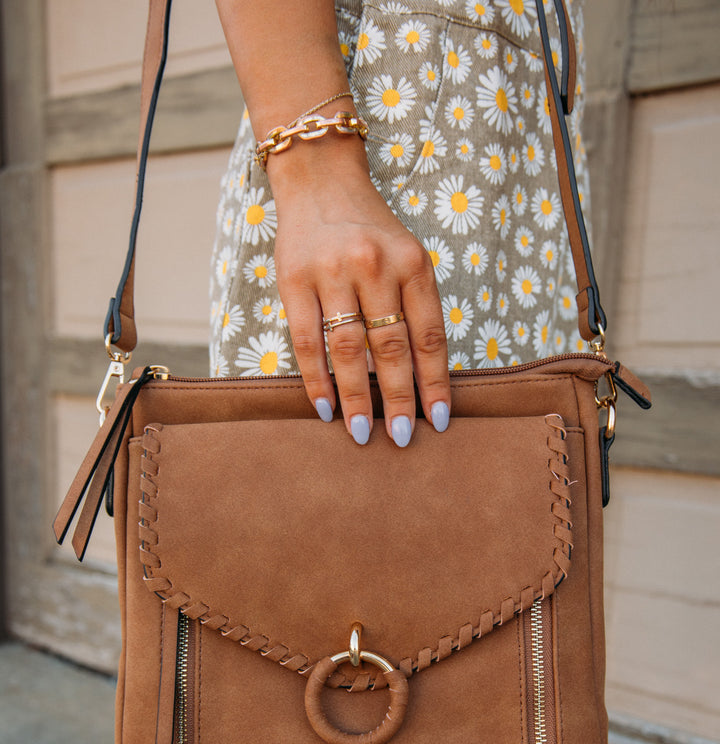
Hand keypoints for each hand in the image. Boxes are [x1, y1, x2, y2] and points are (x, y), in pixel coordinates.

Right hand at [269, 139, 449, 445]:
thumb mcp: (405, 256)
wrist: (320, 178)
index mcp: (412, 263)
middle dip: (398, 397)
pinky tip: (325, 407)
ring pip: (348, 349)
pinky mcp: (294, 280)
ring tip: (361, 432)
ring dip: (356, 396)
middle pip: (390, 347)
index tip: (439, 420)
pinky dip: (316, 379)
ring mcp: (332, 272)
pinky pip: (306, 341)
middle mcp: (375, 266)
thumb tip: (417, 378)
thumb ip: (413, 306)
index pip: (428, 335)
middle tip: (402, 438)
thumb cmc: (370, 230)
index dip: (435, 382)